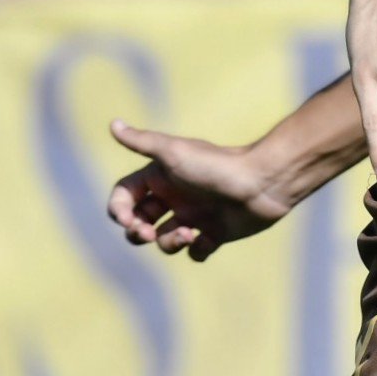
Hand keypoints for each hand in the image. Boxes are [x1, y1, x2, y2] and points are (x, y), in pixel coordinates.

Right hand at [106, 123, 292, 262]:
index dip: (119, 210)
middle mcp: (174, 196)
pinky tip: (208, 239)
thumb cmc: (216, 165)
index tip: (128, 220)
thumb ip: (142, 142)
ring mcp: (194, 215)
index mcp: (160, 177)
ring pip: (164, 239)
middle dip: (137, 232)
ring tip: (189, 233)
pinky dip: (197, 250)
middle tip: (148, 234)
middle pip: (139, 222)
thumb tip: (113, 124)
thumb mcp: (173, 153)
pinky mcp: (215, 233)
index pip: (125, 197)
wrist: (263, 182)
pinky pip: (195, 251)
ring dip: (169, 242)